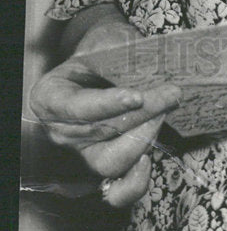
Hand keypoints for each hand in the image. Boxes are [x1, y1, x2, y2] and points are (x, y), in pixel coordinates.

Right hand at [29, 24, 180, 207]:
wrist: (106, 61)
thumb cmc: (104, 49)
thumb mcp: (107, 40)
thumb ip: (123, 51)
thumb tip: (157, 65)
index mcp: (51, 96)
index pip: (77, 107)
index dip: (107, 105)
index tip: (137, 97)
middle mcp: (61, 130)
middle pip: (100, 133)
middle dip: (141, 115)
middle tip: (171, 94)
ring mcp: (82, 152)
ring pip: (110, 161)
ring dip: (144, 137)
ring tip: (166, 111)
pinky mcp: (104, 164)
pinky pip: (116, 190)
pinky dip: (134, 182)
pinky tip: (149, 160)